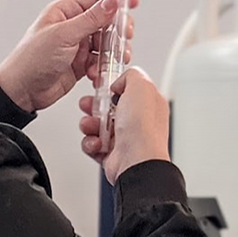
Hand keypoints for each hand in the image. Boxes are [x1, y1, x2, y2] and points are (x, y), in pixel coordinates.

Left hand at [0, 0, 137, 112]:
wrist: (21, 91)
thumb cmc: (31, 60)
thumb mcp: (64, 35)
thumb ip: (91, 18)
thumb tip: (112, 1)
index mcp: (65, 11)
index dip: (115, 0)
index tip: (132, 4)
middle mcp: (73, 26)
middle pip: (107, 21)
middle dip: (118, 30)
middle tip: (124, 38)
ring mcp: (78, 45)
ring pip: (107, 42)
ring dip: (112, 52)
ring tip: (111, 59)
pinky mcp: (82, 63)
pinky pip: (101, 61)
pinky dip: (103, 67)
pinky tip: (96, 73)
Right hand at [78, 68, 169, 183]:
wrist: (136, 161)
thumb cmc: (143, 128)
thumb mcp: (141, 86)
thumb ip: (131, 75)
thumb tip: (120, 82)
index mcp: (148, 103)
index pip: (127, 89)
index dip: (112, 87)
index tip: (101, 86)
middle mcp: (138, 121)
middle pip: (109, 107)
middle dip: (94, 105)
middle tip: (89, 105)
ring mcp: (125, 137)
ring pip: (98, 125)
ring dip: (89, 124)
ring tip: (91, 126)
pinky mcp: (113, 153)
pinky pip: (93, 144)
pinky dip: (90, 143)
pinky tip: (97, 143)